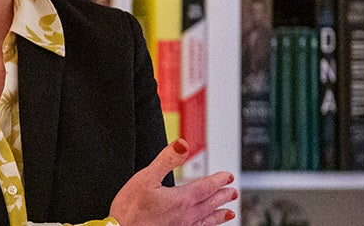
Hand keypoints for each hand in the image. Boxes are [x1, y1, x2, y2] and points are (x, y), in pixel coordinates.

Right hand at [108, 139, 237, 225]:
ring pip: (206, 220)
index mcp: (182, 199)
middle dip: (222, 196)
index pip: (206, 187)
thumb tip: (182, 144)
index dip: (219, 180)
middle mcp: (186, 215)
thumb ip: (166, 160)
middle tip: (233, 191)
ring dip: (218, 215)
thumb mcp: (145, 178)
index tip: (228, 176)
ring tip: (229, 213)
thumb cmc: (130, 209)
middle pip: (210, 204)